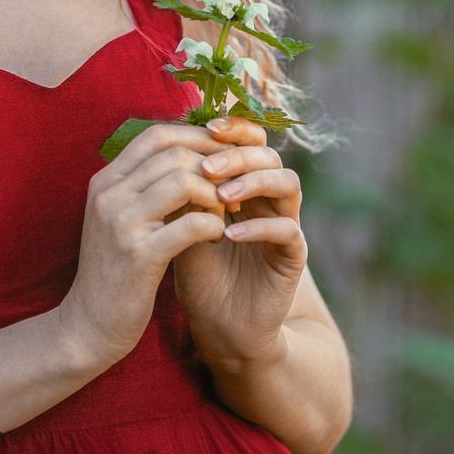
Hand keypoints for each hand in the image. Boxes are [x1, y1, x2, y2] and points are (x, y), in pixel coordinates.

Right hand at [57, 123, 231, 368]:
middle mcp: (108, 195)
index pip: (155, 135)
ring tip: (226, 211)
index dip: (195, 137)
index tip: (222, 154)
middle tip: (233, 186)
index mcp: (104, 182)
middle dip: (213, 166)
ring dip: (216, 193)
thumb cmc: (113, 271)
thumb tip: (187, 157)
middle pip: (174, 153)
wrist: (86, 327)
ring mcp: (121, 224)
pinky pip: (190, 223)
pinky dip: (213, 224)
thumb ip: (143, 188)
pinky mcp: (139, 257)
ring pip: (184, 181)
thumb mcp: (120, 220)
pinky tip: (217, 235)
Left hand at [170, 116, 307, 374]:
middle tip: (208, 166)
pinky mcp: (293, 256)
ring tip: (221, 195)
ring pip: (287, 183)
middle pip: (269, 155)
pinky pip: (287, 230)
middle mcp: (269, 200)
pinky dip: (259, 227)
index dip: (234, 128)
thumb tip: (160, 149)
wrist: (218, 326)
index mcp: (245, 185)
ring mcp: (285, 225)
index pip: (249, 142)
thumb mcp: (183, 225)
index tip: (205, 127)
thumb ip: (180, 190)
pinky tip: (229, 233)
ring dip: (253, 183)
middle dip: (238, 155)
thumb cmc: (199, 273)